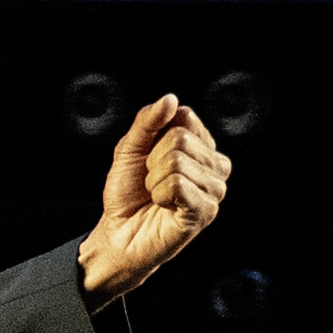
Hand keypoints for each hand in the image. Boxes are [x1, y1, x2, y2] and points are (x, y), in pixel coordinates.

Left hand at [73, 94, 232, 300]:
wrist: (118, 234)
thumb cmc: (127, 193)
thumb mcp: (130, 148)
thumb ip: (147, 121)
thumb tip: (171, 99)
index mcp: (201, 145)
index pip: (184, 117)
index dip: (156, 135)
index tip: (149, 157)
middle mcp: (215, 165)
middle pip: (181, 138)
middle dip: (153, 159)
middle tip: (151, 181)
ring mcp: (214, 190)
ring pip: (178, 161)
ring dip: (154, 180)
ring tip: (156, 195)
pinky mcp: (206, 212)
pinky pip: (178, 185)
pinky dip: (159, 194)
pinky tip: (163, 206)